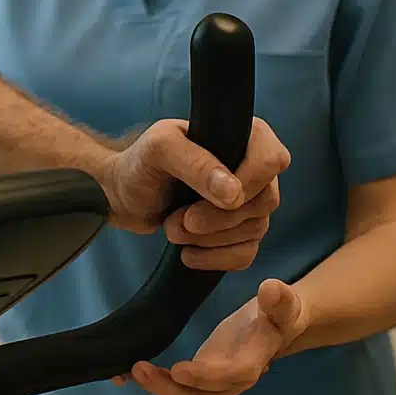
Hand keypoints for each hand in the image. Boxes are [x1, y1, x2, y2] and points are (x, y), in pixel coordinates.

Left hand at [95, 117, 289, 269]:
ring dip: (211, 238)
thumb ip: (194, 163)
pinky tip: (188, 253)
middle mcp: (249, 167)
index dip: (251, 182)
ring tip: (172, 229)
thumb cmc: (140, 163)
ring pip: (256, 230)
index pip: (273, 158)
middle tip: (182, 219)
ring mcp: (246, 201)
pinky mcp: (237, 231)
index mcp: (239, 136)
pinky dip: (217, 258)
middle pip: (264, 201)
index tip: (218, 197)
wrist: (123, 196)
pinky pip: (246, 253)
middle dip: (220, 217)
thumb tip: (233, 193)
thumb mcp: (159, 150)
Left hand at [113, 278, 307, 394]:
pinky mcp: (201, 375)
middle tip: (140, 369)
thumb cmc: (278, 312)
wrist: (276, 324)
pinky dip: (156, 382)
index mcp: (254, 361)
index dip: (206, 376)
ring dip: (159, 388)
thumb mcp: (283, 304)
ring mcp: (216, 381)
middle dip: (171, 389)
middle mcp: (233, 379)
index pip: (232, 375)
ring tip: (131, 370)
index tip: (179, 369)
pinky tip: (130, 371)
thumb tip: (270, 288)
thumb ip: (278, 300)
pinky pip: (179, 387)